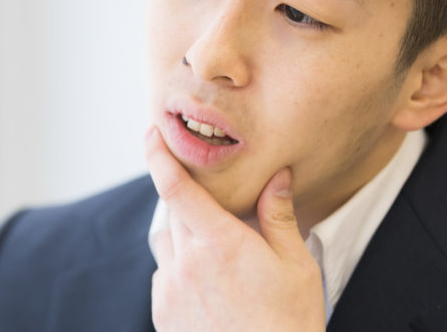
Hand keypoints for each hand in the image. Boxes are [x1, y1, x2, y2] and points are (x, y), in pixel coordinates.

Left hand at [145, 126, 326, 331]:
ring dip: (184, 236)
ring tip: (218, 254)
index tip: (151, 134)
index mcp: (220, 243)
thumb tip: (276, 175)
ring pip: (165, 243)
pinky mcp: (162, 314)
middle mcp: (187, 263)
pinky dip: (180, 268)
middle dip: (188, 200)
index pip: (177, 188)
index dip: (159, 156)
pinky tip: (211, 286)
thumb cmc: (290, 322)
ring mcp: (170, 290)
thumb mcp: (296, 265)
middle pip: (172, 212)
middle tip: (213, 206)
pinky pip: (164, 275)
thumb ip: (278, 216)